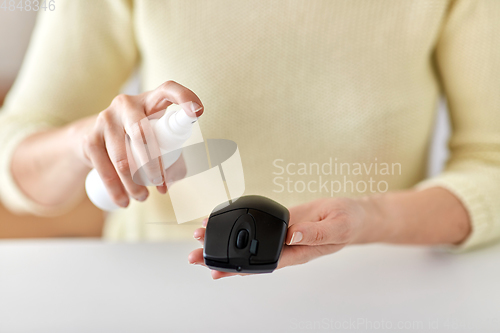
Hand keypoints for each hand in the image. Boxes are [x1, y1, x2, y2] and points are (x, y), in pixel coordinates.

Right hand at [78, 81, 202, 207]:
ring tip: (143, 198)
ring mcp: (106, 119)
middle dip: (154, 166)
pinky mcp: (90, 137)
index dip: (184, 97)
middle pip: (143, 133)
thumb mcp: (152, 136)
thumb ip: (169, 151)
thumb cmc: (132, 138)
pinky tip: (123, 201)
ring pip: (123, 157)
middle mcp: (126, 104)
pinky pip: (105, 167)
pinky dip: (116, 189)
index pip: (168, 90)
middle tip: (160, 185)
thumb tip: (172, 178)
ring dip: (134, 183)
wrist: (90, 137)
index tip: (198, 112)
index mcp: (149, 100)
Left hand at [188, 197, 374, 278]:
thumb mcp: (336, 227)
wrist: (353, 214)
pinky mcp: (282, 221)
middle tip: (194, 255)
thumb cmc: (348, 223)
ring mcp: (282, 234)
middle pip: (248, 256)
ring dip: (226, 240)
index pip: (262, 265)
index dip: (238, 269)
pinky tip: (226, 223)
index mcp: (297, 253)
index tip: (215, 271)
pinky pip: (258, 225)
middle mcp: (285, 247)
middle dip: (220, 257)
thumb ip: (314, 233)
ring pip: (250, 240)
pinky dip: (241, 224)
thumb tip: (291, 235)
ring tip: (200, 238)